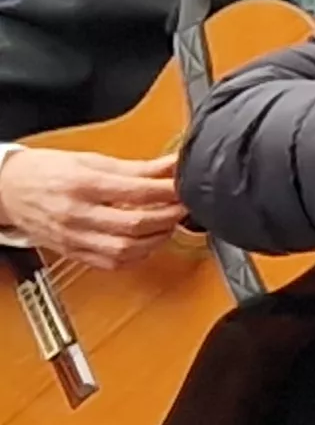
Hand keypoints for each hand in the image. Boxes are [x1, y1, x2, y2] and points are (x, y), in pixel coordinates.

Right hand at [0, 149, 182, 270]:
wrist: (8, 190)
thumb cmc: (46, 171)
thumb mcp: (90, 160)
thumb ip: (136, 167)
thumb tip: (172, 165)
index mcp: (82, 184)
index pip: (136, 191)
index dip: (169, 192)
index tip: (186, 188)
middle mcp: (77, 214)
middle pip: (134, 224)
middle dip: (169, 217)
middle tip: (184, 208)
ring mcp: (74, 237)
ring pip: (126, 249)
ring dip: (157, 239)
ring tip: (167, 225)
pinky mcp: (73, 253)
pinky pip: (112, 263)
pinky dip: (137, 256)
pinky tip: (146, 243)